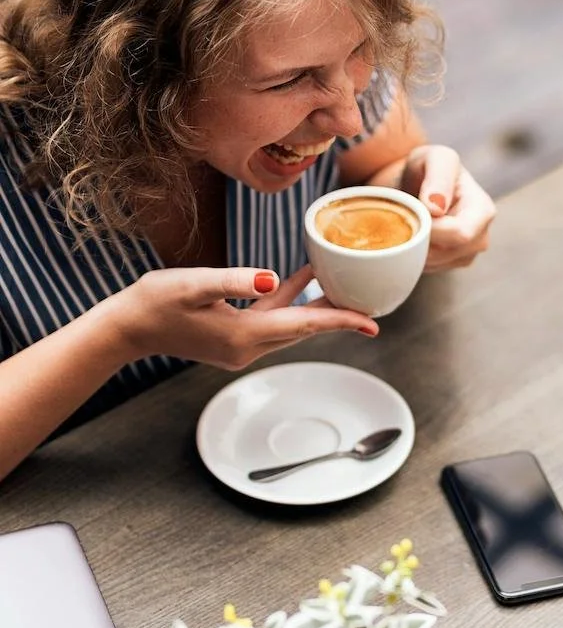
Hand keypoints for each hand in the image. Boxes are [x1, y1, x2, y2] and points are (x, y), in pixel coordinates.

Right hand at [113, 265, 378, 369]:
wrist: (126, 329)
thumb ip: (234, 280)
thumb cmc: (155, 301)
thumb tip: (271, 278)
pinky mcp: (231, 342)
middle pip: (304, 330)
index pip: (305, 325)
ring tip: (344, 285)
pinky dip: (289, 304)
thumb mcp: (194, 283)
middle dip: (337, 316)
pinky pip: (271, 322)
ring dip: (314, 307)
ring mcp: (239, 348)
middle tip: (372, 303)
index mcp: (244, 335)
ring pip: (289, 326)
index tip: (372, 323)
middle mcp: (248, 348)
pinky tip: (300, 280)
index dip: (341, 321)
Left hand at [400, 144, 494, 271]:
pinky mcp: (451, 264)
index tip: (413, 211)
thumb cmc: (429, 166)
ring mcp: (468, 254)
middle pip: (446, 253)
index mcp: (483, 211)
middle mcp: (481, 237)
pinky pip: (428, 268)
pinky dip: (413, 254)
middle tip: (406, 216)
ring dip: (414, 246)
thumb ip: (437, 176)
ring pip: (434, 264)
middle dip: (419, 239)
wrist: (419, 182)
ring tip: (409, 221)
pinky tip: (411, 233)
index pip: (460, 234)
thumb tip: (436, 208)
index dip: (431, 229)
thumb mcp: (434, 158)